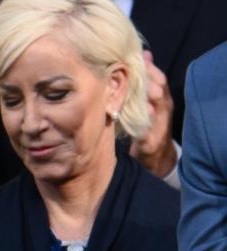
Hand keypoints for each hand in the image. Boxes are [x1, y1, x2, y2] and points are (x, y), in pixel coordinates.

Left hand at [129, 50, 177, 177]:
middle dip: (144, 83)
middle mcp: (163, 110)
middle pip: (157, 92)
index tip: (132, 60)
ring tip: (131, 96)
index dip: (148, 69)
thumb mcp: (149, 100)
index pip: (159, 79)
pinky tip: (130, 123)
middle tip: (127, 75)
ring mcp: (159, 126)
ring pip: (153, 111)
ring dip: (143, 103)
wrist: (156, 156)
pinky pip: (144, 134)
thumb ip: (147, 78)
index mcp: (162, 98)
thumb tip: (145, 53)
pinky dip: (138, 129)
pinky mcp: (150, 143)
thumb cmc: (149, 123)